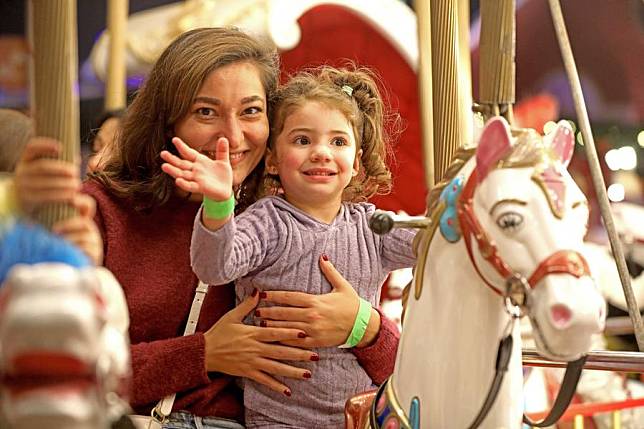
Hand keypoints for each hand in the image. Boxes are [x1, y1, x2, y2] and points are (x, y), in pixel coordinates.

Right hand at [14, 137, 79, 214]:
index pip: (32, 147)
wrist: (21, 199)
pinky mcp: (29, 200)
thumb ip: (58, 162)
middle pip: (42, 166)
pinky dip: (62, 196)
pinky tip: (72, 195)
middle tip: (76, 172)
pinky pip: (47, 197)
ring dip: (65, 184)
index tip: (60, 147)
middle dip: (62, 169)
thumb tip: (76, 159)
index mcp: (26, 159)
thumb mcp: (43, 169)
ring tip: (77, 185)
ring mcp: (23, 186)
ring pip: (46, 182)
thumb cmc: (40, 180)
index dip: (45, 145)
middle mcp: (22, 171)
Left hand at [51, 194, 102, 264]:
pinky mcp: (96, 253)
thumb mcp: (54, 235)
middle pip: (85, 221)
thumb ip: (47, 226)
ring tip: (58, 243)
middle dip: (69, 224)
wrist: (71, 268)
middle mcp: (89, 229)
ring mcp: (94, 241)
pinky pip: (87, 248)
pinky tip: (65, 251)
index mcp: (80, 220)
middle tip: (53, 230)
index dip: (81, 201)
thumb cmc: (59, 250)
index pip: (87, 205)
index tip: (71, 200)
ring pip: (84, 236)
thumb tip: (26, 223)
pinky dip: (75, 249)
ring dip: (69, 238)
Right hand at [160, 137, 232, 200]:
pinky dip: (184, 184)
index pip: (188, 153)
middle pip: (182, 164)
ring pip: (183, 174)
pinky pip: (191, 186)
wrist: (226, 190)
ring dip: (173, 171)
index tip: (174, 139)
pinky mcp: (200, 188)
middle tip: (163, 153)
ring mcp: (197, 179)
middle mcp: (195, 170)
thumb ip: (222, 151)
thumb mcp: (223, 161)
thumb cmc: (222, 176)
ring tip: (164, 166)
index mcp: (200, 161)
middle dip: (172, 159)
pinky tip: (178, 181)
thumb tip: (223, 138)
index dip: (182, 147)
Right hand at [203, 289, 317, 395]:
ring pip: (276, 368)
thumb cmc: (218, 333)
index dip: (290, 333)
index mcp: (252, 333)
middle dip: (299, 354)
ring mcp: (252, 362)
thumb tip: (258, 291)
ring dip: (292, 371)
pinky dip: (276, 386)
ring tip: (307, 374)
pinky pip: (264, 380)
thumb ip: (247, 304)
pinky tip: (288, 390)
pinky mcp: (247, 372)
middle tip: (315, 355)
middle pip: (280, 352)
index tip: (304, 333)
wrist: (204, 352)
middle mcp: (255, 349)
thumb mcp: (232, 316)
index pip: (275, 333)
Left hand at [258, 256, 381, 347]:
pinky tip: (274, 339)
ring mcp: (313, 329)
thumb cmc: (352, 305)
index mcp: (316, 300)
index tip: (262, 294)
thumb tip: (322, 256)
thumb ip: (330, 271)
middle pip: (284, 313)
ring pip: (287, 327)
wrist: (363, 325)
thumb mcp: (342, 286)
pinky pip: (296, 342)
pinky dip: (284, 340)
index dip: (274, 296)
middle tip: (255, 310)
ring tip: (260, 324)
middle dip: (268, 311)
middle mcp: (312, 315)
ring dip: (272, 326)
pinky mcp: (316, 341)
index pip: (289, 297)